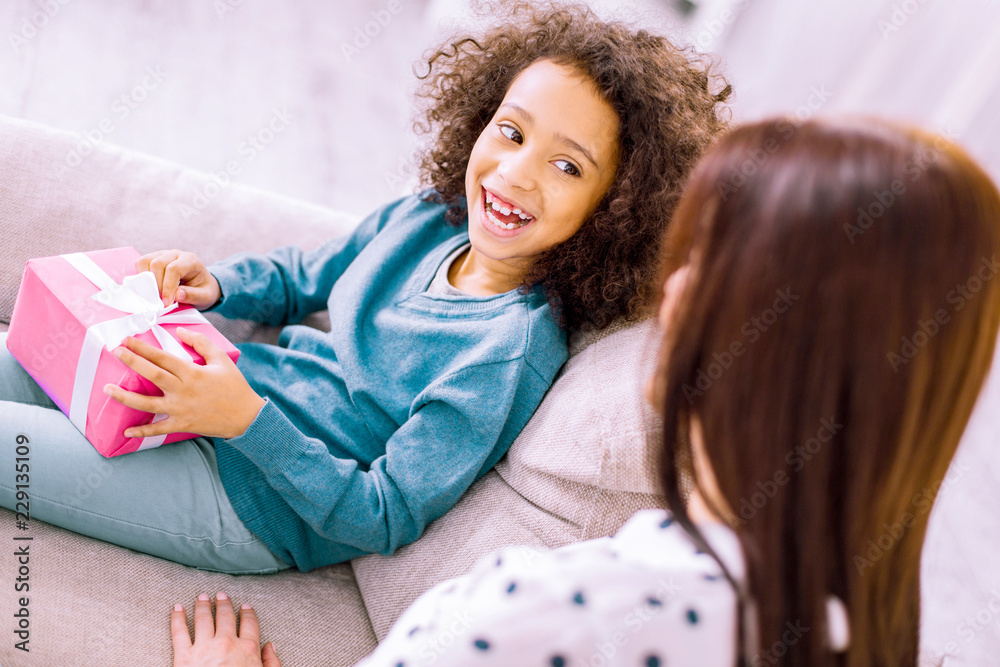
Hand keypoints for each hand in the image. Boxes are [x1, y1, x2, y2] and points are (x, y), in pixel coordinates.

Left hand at [104, 327, 265, 439]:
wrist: (247, 416)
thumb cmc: (235, 386)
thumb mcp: (221, 359)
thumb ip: (201, 343)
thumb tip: (181, 331)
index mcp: (193, 373)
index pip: (163, 357)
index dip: (143, 348)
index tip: (127, 339)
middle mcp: (183, 390)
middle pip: (152, 375)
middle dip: (132, 362)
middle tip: (115, 351)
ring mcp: (181, 409)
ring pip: (148, 403)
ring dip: (125, 397)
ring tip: (106, 389)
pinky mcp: (182, 424)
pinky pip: (158, 429)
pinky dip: (142, 431)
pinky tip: (126, 431)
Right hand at [137, 249, 221, 308]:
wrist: (202, 284)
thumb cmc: (203, 290)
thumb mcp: (205, 296)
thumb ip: (193, 296)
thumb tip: (177, 295)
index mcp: (190, 260)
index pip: (174, 269)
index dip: (167, 287)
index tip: (166, 303)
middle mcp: (176, 254)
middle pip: (157, 264)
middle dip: (156, 285)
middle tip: (160, 301)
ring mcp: (163, 254)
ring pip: (146, 261)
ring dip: (146, 280)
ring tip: (155, 295)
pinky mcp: (154, 259)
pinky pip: (141, 263)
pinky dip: (141, 276)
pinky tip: (149, 288)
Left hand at [172, 592, 280, 666]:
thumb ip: (271, 663)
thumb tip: (270, 646)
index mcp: (248, 649)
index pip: (249, 624)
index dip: (247, 613)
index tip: (245, 606)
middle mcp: (227, 643)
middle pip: (226, 617)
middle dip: (223, 603)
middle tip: (220, 595)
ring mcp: (204, 648)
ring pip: (203, 619)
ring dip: (202, 605)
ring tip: (201, 597)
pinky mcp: (184, 656)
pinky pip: (179, 632)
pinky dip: (177, 618)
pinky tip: (177, 608)